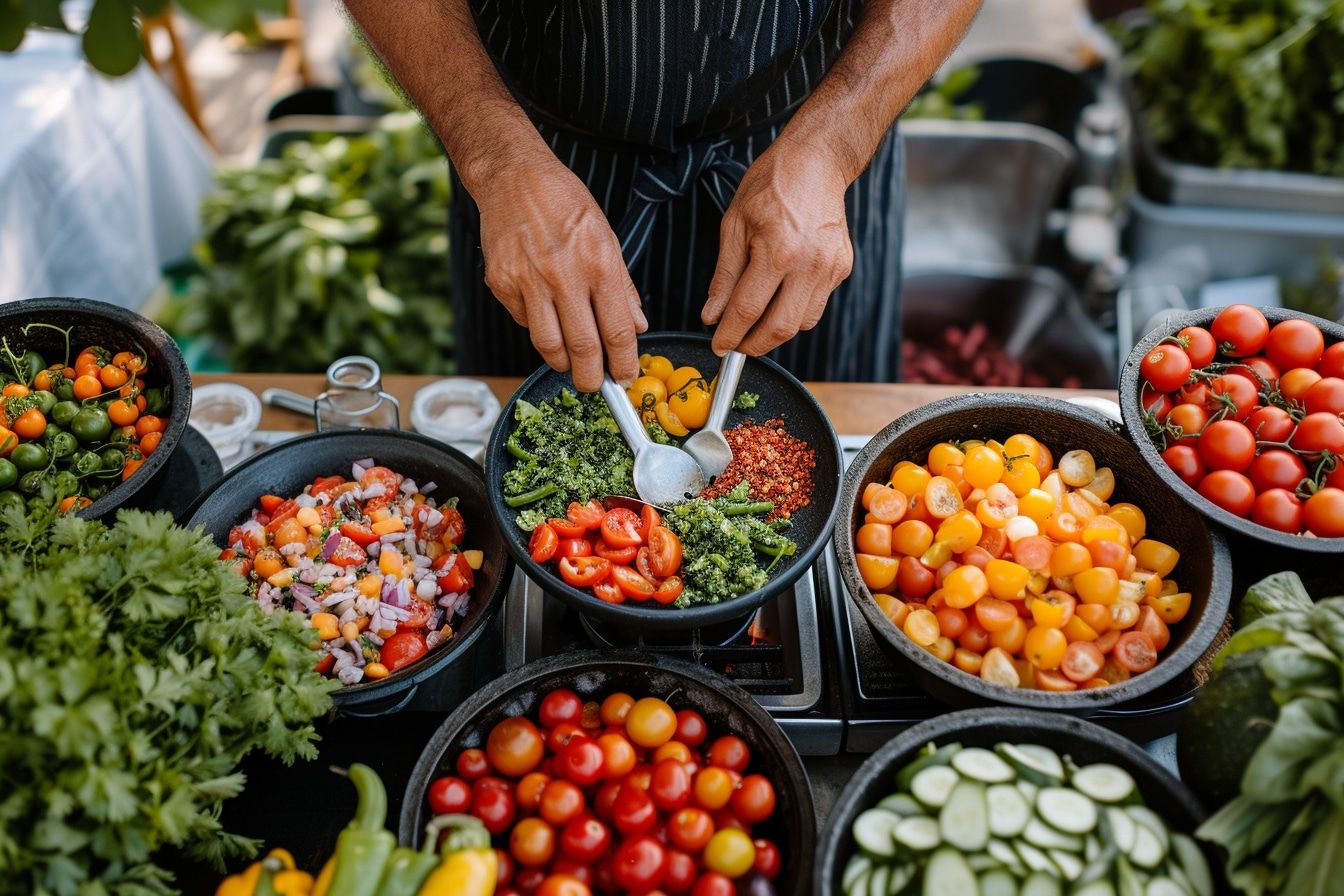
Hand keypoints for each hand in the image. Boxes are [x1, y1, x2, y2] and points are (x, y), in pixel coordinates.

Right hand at [476, 155, 646, 390]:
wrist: (514, 178)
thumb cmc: (565, 204)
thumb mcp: (606, 238)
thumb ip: (622, 287)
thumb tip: (636, 326)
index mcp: (598, 264)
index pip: (617, 330)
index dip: (623, 363)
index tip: (624, 379)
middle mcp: (563, 275)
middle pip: (582, 348)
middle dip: (592, 378)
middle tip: (595, 385)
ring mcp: (528, 281)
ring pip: (548, 345)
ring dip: (562, 363)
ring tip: (570, 362)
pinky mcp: (501, 283)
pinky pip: (524, 322)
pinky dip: (538, 327)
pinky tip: (545, 315)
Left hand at [703, 137, 852, 356]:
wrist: (816, 163)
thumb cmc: (772, 185)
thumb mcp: (734, 226)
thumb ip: (724, 276)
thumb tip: (713, 315)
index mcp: (777, 252)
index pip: (748, 311)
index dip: (730, 335)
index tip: (718, 345)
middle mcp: (809, 265)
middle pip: (780, 328)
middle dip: (754, 345)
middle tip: (736, 345)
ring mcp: (830, 268)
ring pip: (802, 323)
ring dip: (776, 331)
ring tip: (755, 323)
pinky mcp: (842, 268)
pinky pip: (816, 305)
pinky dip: (795, 311)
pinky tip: (780, 297)